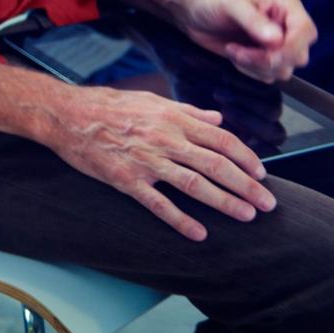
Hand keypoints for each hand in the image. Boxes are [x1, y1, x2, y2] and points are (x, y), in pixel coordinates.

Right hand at [43, 81, 274, 240]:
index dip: (247, 159)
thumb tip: (217, 119)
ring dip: (225, 202)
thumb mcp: (150, 100)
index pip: (222, 140)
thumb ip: (187, 111)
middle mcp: (164, 139)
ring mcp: (146, 161)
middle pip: (216, 165)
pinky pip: (158, 204)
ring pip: (194, 185)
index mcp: (173, 119)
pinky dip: (180, 220)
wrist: (65, 115)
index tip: (262, 174)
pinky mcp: (126, 180)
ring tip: (246, 215)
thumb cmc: (107, 104)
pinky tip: (199, 233)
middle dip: (247, 186)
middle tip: (268, 204)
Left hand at [175, 0, 315, 82]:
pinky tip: (235, 55)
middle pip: (298, 56)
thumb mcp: (230, 6)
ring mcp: (279, 46)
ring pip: (284, 70)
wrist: (195, 16)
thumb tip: (277, 41)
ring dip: (255, 66)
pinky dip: (250, 71)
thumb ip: (253, 21)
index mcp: (287, 7)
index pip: (305, 31)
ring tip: (233, 50)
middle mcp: (289, 27)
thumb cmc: (213, 3)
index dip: (291, 47)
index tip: (267, 52)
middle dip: (267, 59)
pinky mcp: (267, 60)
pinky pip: (269, 77)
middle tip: (239, 51)